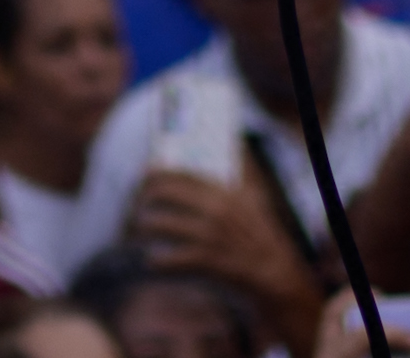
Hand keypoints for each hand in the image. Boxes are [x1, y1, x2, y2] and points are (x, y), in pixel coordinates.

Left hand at [132, 171, 319, 348]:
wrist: (275, 272)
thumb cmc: (261, 232)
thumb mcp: (255, 195)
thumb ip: (243, 166)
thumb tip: (235, 138)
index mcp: (222, 189)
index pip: (177, 171)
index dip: (154, 173)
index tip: (143, 178)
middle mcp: (213, 209)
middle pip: (162, 193)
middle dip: (140, 199)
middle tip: (134, 208)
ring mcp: (209, 235)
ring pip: (157, 224)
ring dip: (142, 229)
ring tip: (138, 233)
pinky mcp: (206, 261)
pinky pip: (168, 259)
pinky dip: (155, 261)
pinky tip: (153, 261)